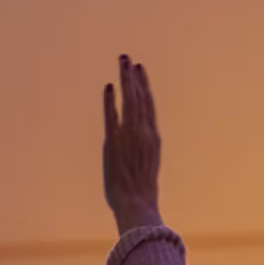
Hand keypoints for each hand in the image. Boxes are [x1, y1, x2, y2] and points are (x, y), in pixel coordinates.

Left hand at [102, 55, 163, 234]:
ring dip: (125, 81)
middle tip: (128, 58)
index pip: (149, 106)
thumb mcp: (145, 167)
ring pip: (130, 102)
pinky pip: (112, 116)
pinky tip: (109, 86)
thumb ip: (141, 150)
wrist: (137, 206)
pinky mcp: (114, 143)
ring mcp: (130, 137)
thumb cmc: (141, 194)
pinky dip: (110, 101)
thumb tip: (135, 144)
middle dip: (134, 77)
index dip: (144, 86)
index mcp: (153, 139)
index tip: (140, 70)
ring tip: (122, 62)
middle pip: (140, 98)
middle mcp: (144, 134)